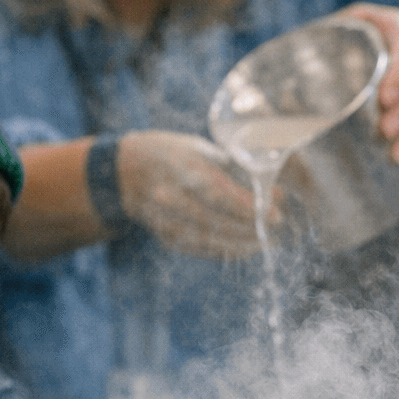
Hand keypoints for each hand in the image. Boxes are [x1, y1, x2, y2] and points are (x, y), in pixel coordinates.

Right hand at [114, 130, 272, 257]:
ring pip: (208, 238)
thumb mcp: (198, 148)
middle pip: (216, 219)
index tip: (276, 213)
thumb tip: (272, 187)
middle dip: (251, 227)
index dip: (249, 206)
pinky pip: (198, 248)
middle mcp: (169, 195)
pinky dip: (225, 250)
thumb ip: (232, 167)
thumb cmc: (170, 153)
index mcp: (181, 166)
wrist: (122, 172)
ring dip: (242, 243)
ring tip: (268, 242)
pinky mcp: (164, 236)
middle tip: (277, 229)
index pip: (219, 192)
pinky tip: (245, 248)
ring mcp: (164, 219)